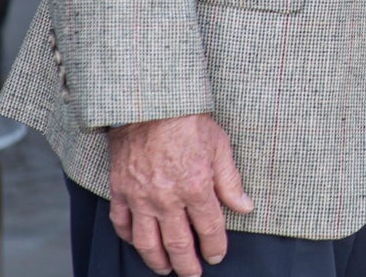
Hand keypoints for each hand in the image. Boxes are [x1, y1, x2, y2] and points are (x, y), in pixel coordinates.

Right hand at [107, 114, 253, 274]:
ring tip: (166, 270)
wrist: (151, 106)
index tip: (217, 256)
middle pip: (178, 243)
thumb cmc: (189, 122)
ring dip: (157, 261)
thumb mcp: (220, 147)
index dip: (215, 247)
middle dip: (188, 264)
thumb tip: (245, 207)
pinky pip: (122, 224)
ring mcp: (141, 198)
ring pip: (147, 242)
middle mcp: (167, 199)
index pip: (209, 229)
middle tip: (193, 275)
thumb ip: (231, 182)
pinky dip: (129, 239)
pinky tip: (138, 244)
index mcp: (196, 187)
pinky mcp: (121, 192)